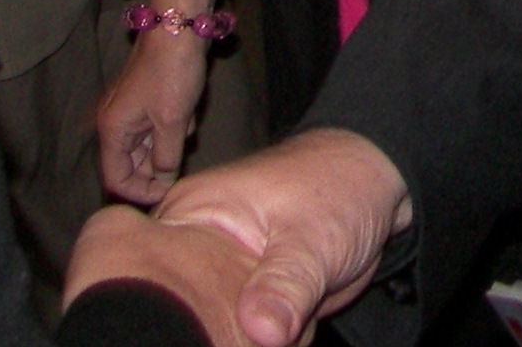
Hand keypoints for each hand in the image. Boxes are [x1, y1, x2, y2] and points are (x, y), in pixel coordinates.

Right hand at [68, 129, 413, 346]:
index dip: (157, 304)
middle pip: (176, 306)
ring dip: (231, 340)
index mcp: (192, 214)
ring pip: (210, 326)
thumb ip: (285, 284)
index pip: (145, 265)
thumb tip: (262, 332)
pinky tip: (270, 336)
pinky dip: (253, 343)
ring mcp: (220, 273)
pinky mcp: (248, 298)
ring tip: (260, 331)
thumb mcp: (313, 237)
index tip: (184, 327)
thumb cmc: (338, 190)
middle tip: (238, 329)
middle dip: (203, 328)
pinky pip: (239, 334)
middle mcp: (195, 243)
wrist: (376, 190)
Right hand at [97, 22, 210, 203]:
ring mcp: (132, 111)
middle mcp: (116, 122)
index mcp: (112, 130)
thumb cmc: (172, 73)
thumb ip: (165, 158)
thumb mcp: (172, 122)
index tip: (167, 191)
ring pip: (149, 146)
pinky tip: (188, 109)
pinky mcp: (149, 101)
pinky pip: (160, 127)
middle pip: (132, 164)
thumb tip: (163, 180)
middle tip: (182, 152)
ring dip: (170, 143)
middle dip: (159, 164)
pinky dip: (175, 126)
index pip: (115, 178)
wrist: (180, 27)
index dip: (140, 191)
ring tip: (184, 122)